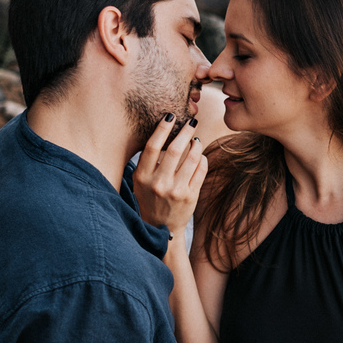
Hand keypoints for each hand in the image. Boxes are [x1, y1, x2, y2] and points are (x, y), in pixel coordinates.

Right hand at [133, 116, 206, 237]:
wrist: (160, 227)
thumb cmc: (149, 197)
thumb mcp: (140, 181)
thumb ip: (148, 161)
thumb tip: (164, 131)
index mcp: (142, 177)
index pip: (153, 147)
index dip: (162, 128)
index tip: (171, 116)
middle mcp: (159, 183)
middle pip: (175, 149)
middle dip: (185, 131)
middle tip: (192, 121)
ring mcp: (176, 191)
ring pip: (192, 158)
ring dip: (196, 144)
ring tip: (196, 139)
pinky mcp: (191, 196)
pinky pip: (201, 170)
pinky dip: (202, 158)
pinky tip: (200, 155)